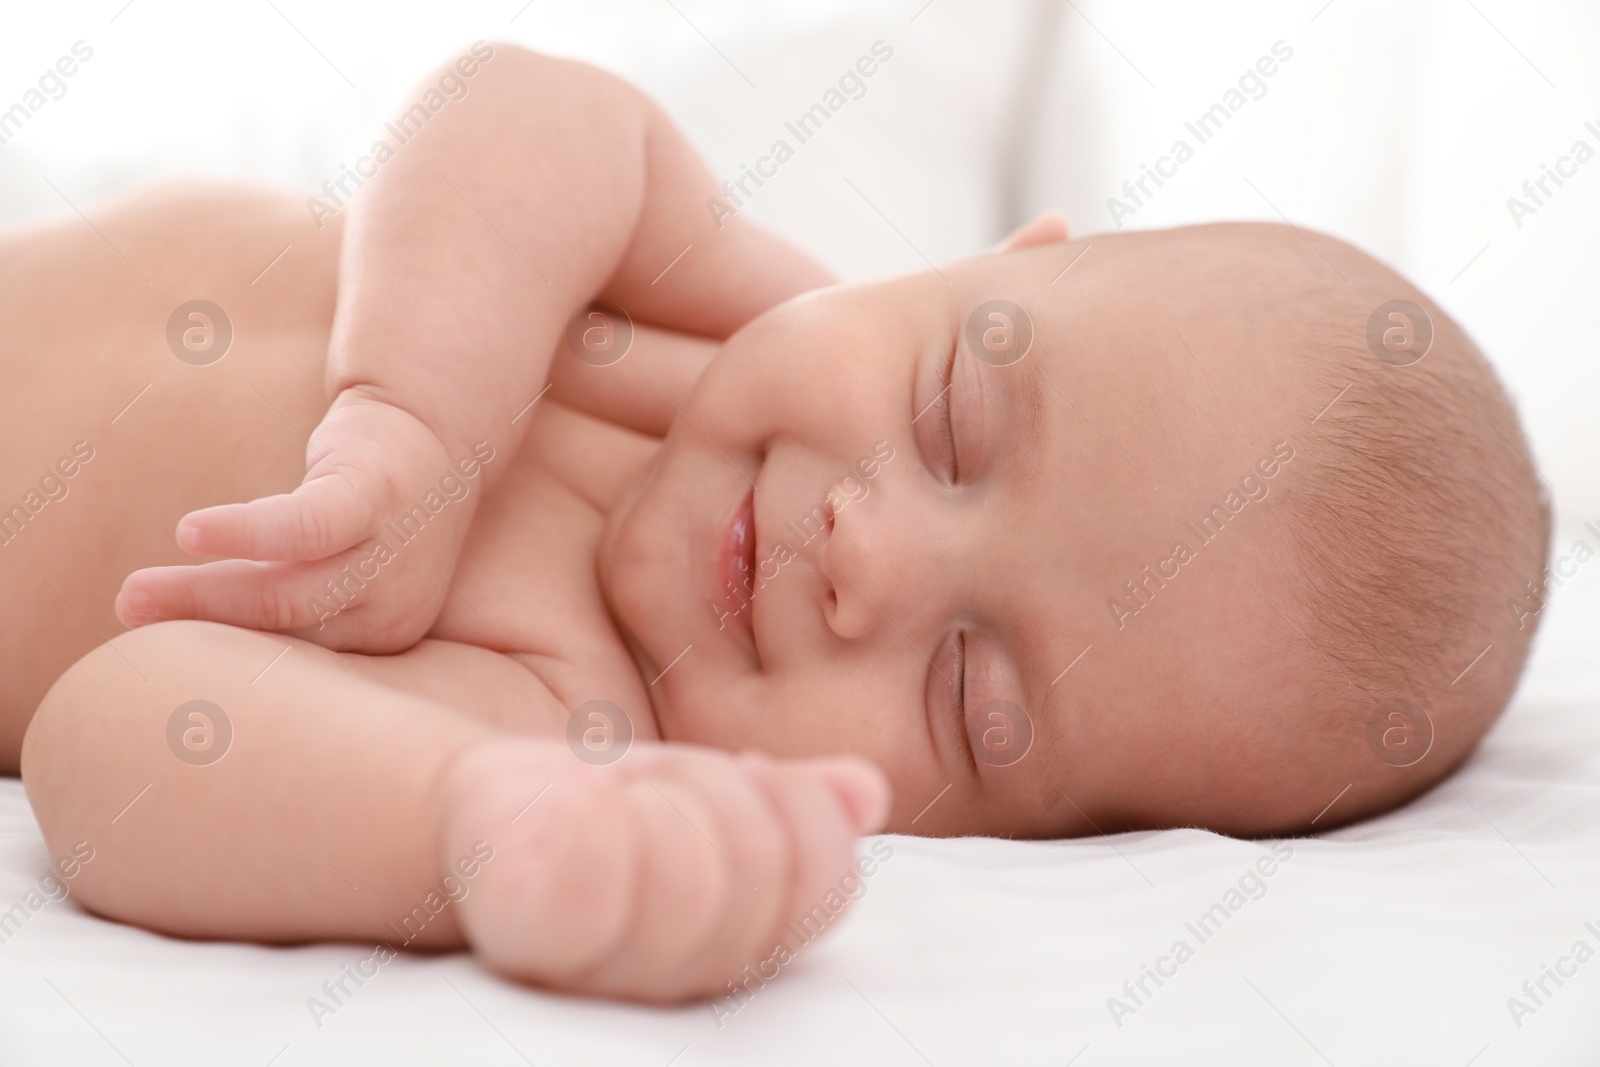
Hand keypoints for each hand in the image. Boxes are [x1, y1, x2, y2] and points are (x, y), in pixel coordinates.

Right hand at [115, 389, 488, 651]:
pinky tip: (191, 532)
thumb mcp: (323, 564)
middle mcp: (392, 607)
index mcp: (377, 637)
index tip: (153, 657)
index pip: (294, 661)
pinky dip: (248, 533)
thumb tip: (164, 630)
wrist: (433, 427)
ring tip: (135, 593)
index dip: (220, 656)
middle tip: (126, 616)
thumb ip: (266, 596)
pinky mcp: (378, 496)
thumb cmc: (362, 509)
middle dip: (199, 624)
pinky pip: (308, 527)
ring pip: (289, 591)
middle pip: (284, 627)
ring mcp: (391, 554)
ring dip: (205, 593)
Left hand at [439, 739, 890, 1002]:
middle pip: (758, 873)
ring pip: (689, 875)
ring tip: (612, 792)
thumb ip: (793, 801)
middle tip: (658, 780)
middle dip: (715, 788)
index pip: (822, 880)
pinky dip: (594, 814)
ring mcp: (598, 971)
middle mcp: (675, 981)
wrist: (484, 818)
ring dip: (653, 794)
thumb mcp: (713, 794)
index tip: (741, 769)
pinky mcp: (523, 933)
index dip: (795, 805)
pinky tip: (576, 801)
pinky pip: (591, 882)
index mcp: (740, 945)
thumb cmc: (610, 812)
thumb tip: (867, 792)